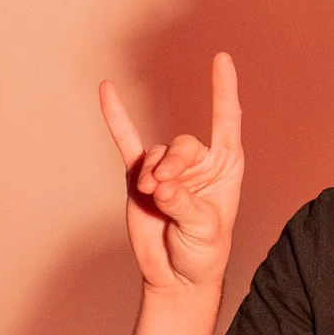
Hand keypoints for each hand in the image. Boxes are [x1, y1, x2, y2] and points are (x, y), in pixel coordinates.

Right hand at [98, 53, 243, 291]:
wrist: (176, 275)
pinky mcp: (138, 178)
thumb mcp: (204, 230)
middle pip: (182, 145)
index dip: (224, 90)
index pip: (227, 120)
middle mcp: (197, 162)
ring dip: (152, 174)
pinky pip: (126, 143)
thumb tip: (160, 183)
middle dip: (172, 165)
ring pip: (155, 155)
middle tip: (163, 188)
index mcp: (225, 166)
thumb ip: (184, 203)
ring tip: (152, 196)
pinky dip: (116, 118)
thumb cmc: (202, 251)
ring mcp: (166, 168)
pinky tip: (106, 91)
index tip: (221, 59)